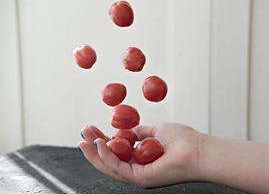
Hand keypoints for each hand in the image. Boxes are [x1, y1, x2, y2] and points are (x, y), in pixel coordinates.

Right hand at [79, 123, 202, 187]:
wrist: (198, 150)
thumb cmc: (182, 140)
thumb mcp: (155, 131)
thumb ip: (139, 132)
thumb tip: (126, 129)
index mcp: (140, 158)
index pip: (116, 151)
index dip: (102, 141)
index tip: (92, 129)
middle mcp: (137, 169)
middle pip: (109, 160)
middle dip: (94, 147)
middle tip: (83, 133)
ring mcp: (138, 176)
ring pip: (109, 167)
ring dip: (95, 152)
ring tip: (85, 138)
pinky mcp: (140, 178)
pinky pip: (118, 168)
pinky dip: (107, 156)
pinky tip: (100, 143)